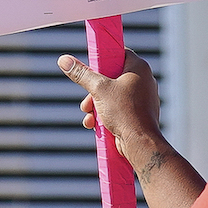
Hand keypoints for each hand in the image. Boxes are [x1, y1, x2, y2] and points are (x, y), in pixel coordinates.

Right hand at [57, 47, 206, 207]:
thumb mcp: (99, 92)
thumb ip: (80, 75)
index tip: (84, 68)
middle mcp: (146, 84)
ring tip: (88, 124)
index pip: (116, 53)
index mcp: (141, 69)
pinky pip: (118, 117)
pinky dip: (106, 123)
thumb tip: (61, 59)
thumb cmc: (129, 121)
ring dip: (97, 111)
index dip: (98, 60)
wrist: (147, 155)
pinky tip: (97, 133)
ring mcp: (145, 105)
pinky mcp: (141, 126)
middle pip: (111, 80)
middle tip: (84, 107)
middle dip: (93, 93)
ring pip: (113, 101)